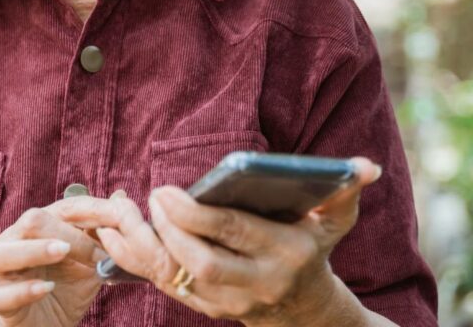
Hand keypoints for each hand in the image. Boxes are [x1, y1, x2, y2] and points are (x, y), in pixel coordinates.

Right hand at [0, 197, 112, 326]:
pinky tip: (46, 289)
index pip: (63, 208)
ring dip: (31, 250)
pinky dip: (20, 290)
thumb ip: (102, 233)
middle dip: (66, 232)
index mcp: (38, 227)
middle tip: (95, 252)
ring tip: (61, 253)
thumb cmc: (65, 290)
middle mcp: (13, 242)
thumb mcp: (90, 264)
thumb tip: (121, 196)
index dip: (91, 212)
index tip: (118, 222)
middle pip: (30, 221)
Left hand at [55, 158, 382, 325]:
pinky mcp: (206, 309)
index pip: (233, 235)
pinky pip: (164, 287)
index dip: (195, 214)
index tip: (165, 189)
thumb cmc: (313, 249)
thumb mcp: (333, 222)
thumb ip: (344, 192)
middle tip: (147, 196)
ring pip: (177, 280)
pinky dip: (136, 263)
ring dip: (142, 247)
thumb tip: (365, 167)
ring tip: (119, 212)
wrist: (307, 315)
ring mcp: (229, 302)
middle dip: (167, 231)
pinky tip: (113, 235)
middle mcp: (254, 284)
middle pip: (200, 263)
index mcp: (283, 255)